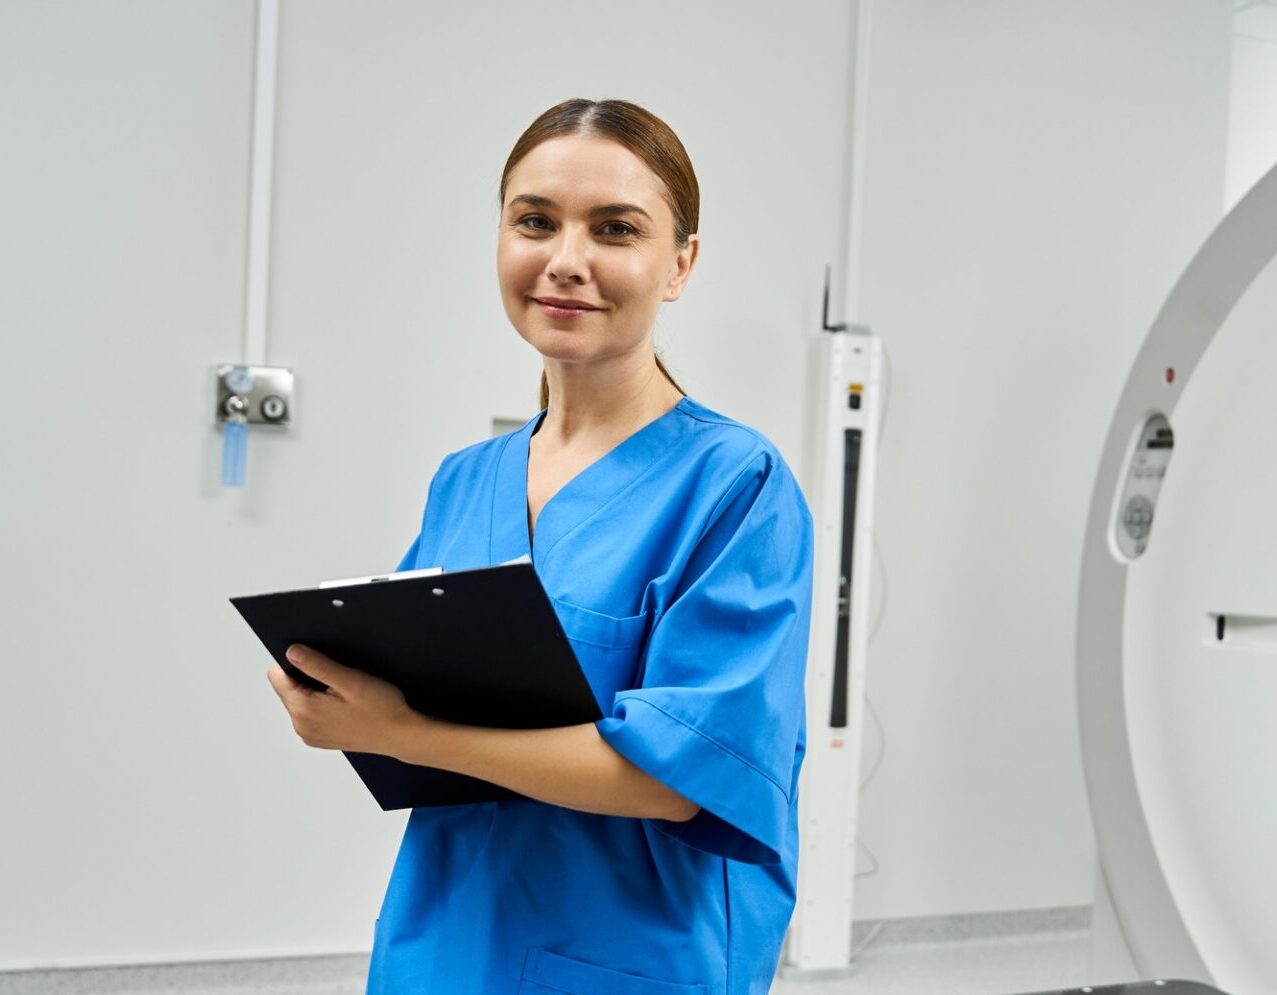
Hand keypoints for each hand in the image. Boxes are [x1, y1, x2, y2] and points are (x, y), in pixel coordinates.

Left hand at [266, 644, 420, 757]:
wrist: (400, 735)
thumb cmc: (381, 710)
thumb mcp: (350, 680)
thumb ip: (317, 665)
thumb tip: (292, 652)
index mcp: (303, 710)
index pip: (277, 676)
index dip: (297, 663)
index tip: (320, 663)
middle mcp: (301, 726)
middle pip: (288, 688)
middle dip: (307, 678)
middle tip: (339, 680)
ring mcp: (309, 734)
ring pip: (299, 700)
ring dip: (315, 692)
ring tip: (344, 694)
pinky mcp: (319, 738)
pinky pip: (310, 713)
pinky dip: (322, 705)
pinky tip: (344, 706)